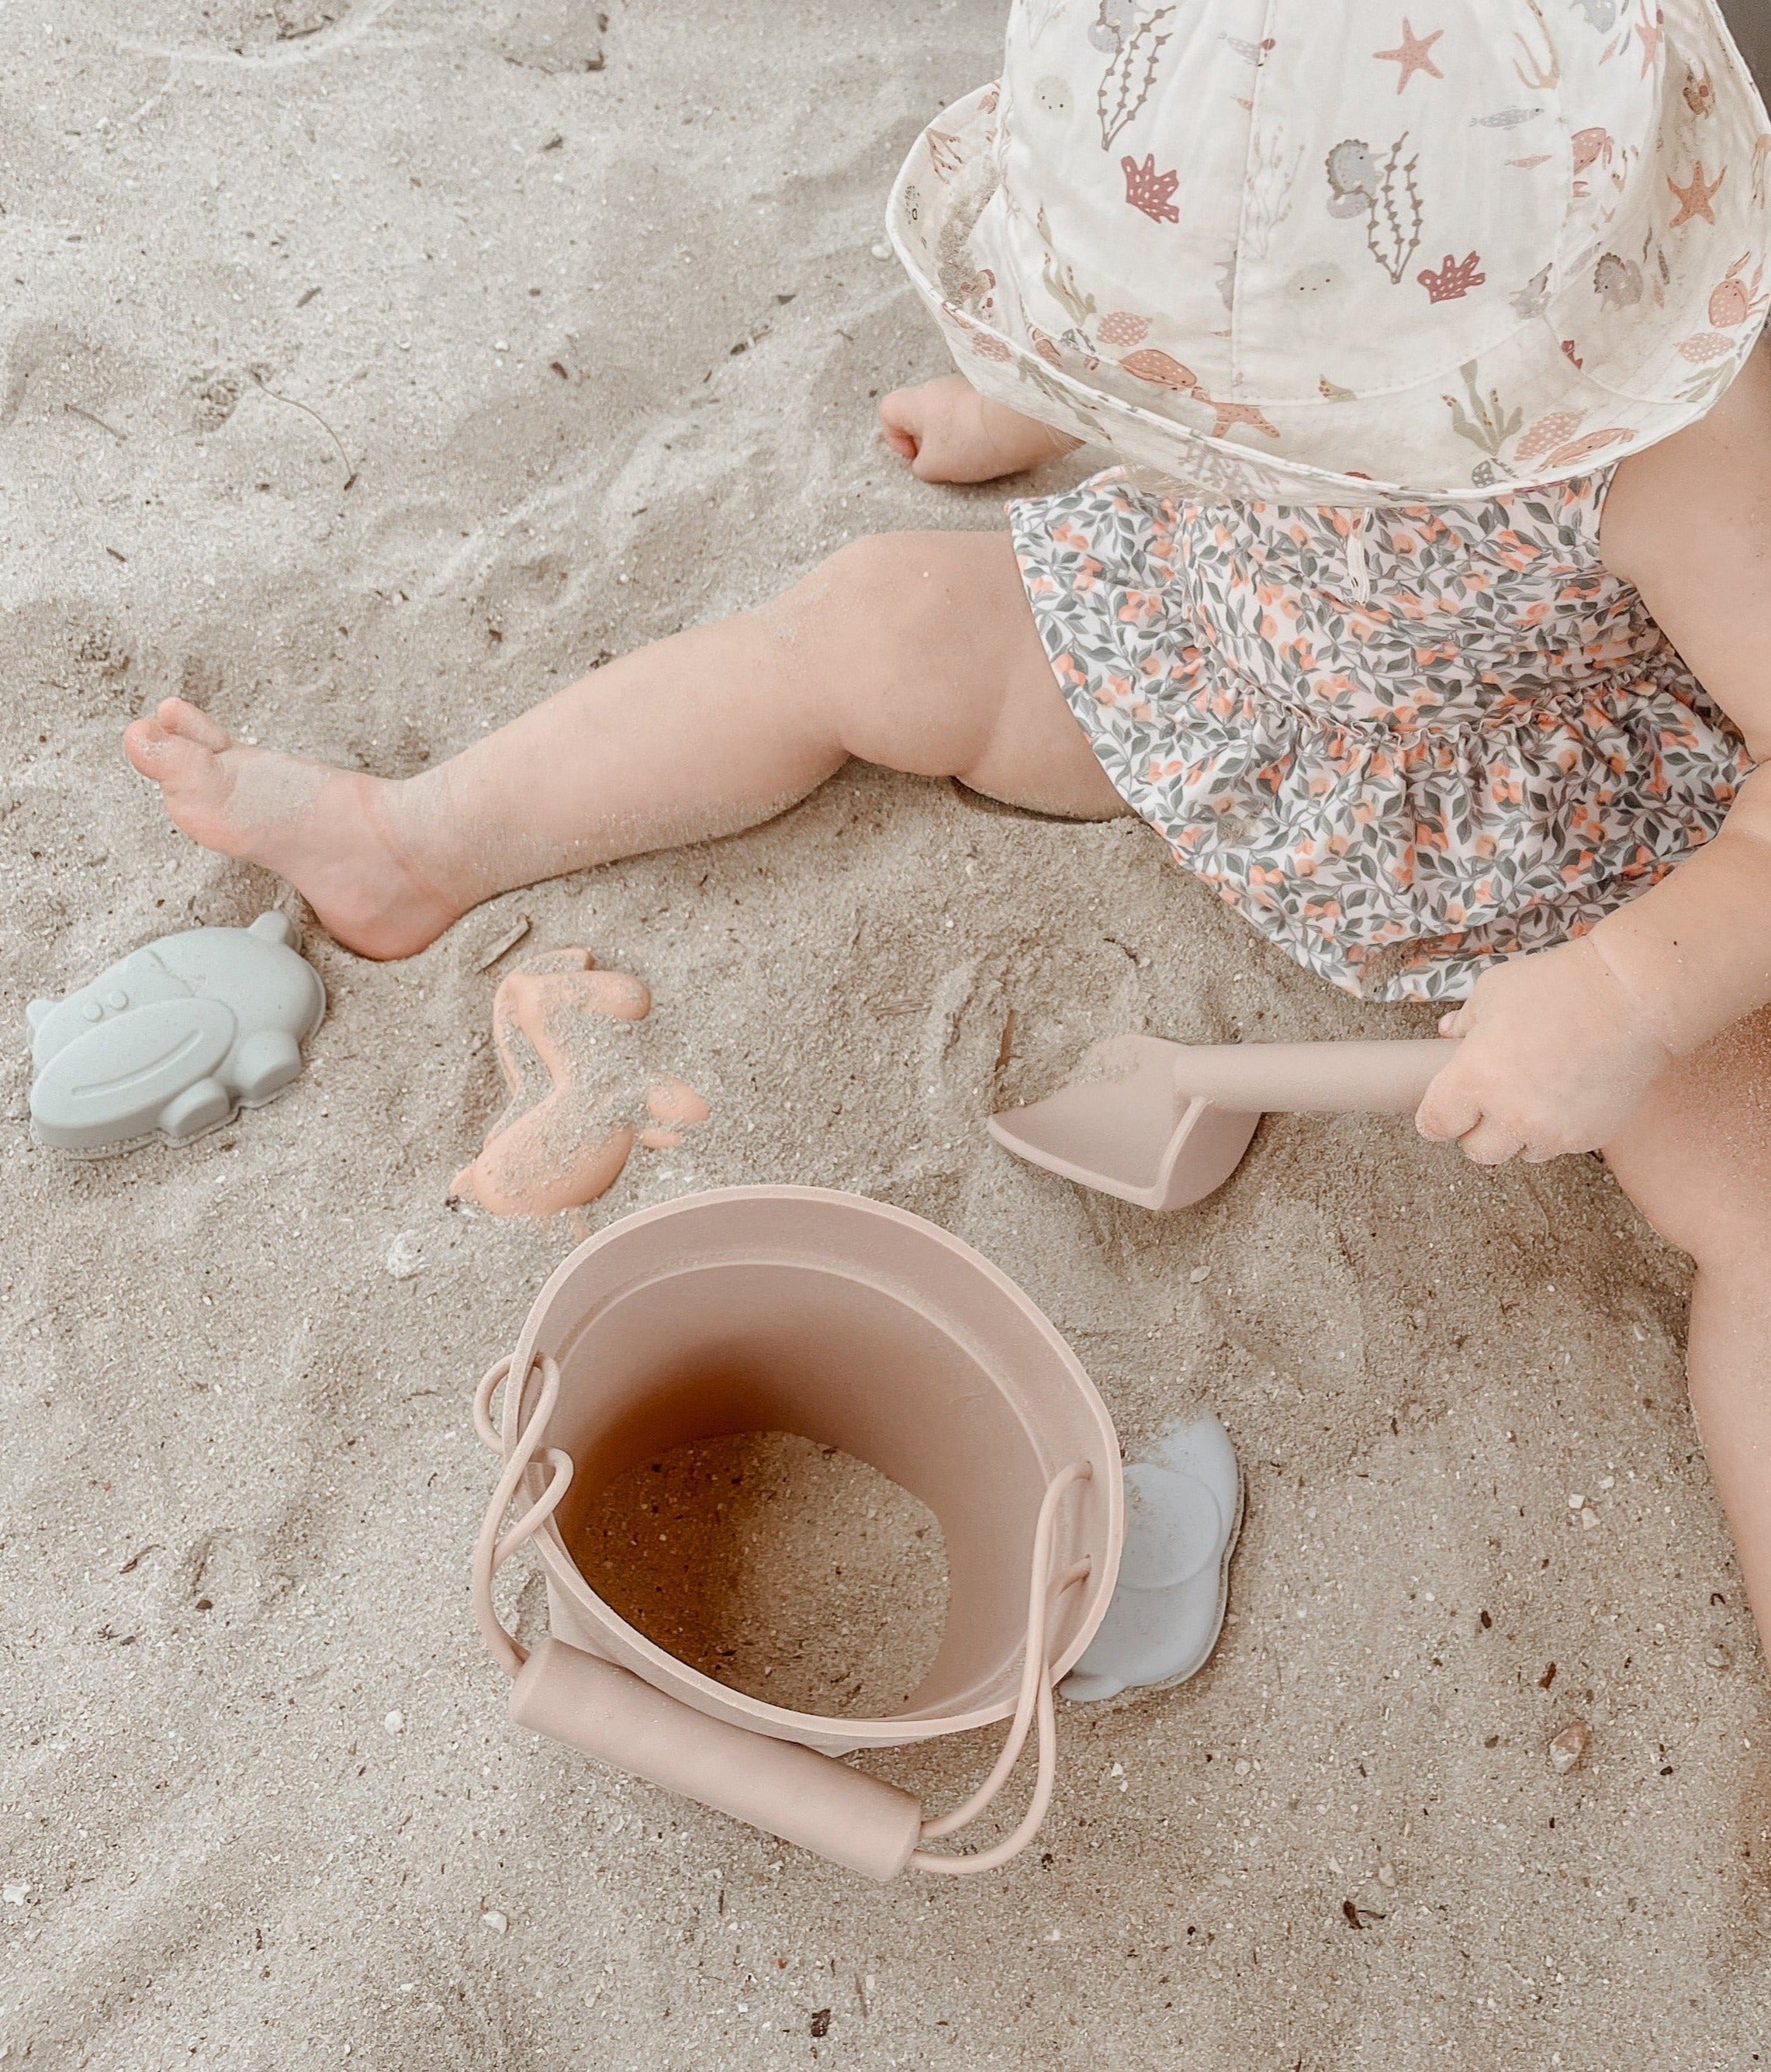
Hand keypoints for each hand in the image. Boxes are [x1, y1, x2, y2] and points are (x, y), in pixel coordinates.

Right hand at [878, 375, 1078, 484]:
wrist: (1022, 419)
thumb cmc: (971, 441)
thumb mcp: (934, 466)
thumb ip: (920, 466)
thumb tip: (925, 462)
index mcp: (916, 401)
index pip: (888, 411)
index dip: (894, 438)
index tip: (915, 458)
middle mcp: (938, 388)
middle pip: (921, 415)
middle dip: (929, 442)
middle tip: (945, 461)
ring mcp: (966, 388)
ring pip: (948, 416)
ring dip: (955, 438)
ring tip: (973, 456)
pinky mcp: (991, 394)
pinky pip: (973, 415)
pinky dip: (976, 431)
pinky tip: (990, 447)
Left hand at [1414, 936, 1674, 1162]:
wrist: (1632, 998)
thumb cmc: (1560, 987)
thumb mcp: (1493, 992)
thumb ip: (1465, 1021)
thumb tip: (1449, 1033)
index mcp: (1475, 1081)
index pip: (1435, 1125)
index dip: (1434, 1119)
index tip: (1439, 1113)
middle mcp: (1511, 1115)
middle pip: (1477, 1152)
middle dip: (1475, 1131)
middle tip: (1485, 1103)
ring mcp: (1553, 1131)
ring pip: (1520, 1153)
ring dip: (1517, 1134)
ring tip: (1530, 1095)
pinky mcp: (1590, 1136)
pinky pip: (1559, 1147)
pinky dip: (1555, 1130)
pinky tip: (1563, 1095)